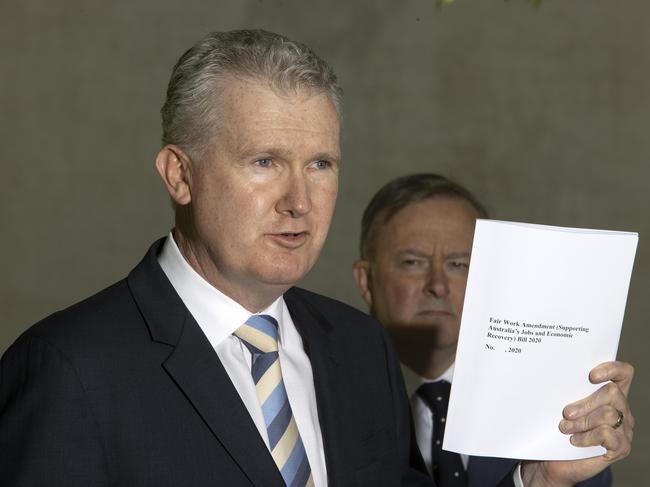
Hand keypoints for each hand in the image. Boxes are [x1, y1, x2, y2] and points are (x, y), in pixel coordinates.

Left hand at [521, 361, 633, 486]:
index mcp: (610, 393)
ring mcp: (624, 428)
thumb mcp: (561, 406)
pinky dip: (587, 436)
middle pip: (613, 392)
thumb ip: (567, 392)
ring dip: (582, 421)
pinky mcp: (621, 447)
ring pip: (608, 414)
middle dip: (586, 402)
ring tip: (565, 428)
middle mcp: (621, 408)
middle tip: (566, 412)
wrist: (554, 460)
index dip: (612, 368)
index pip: (623, 373)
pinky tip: (574, 440)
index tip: (591, 375)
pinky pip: (608, 434)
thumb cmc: (557, 428)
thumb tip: (554, 378)